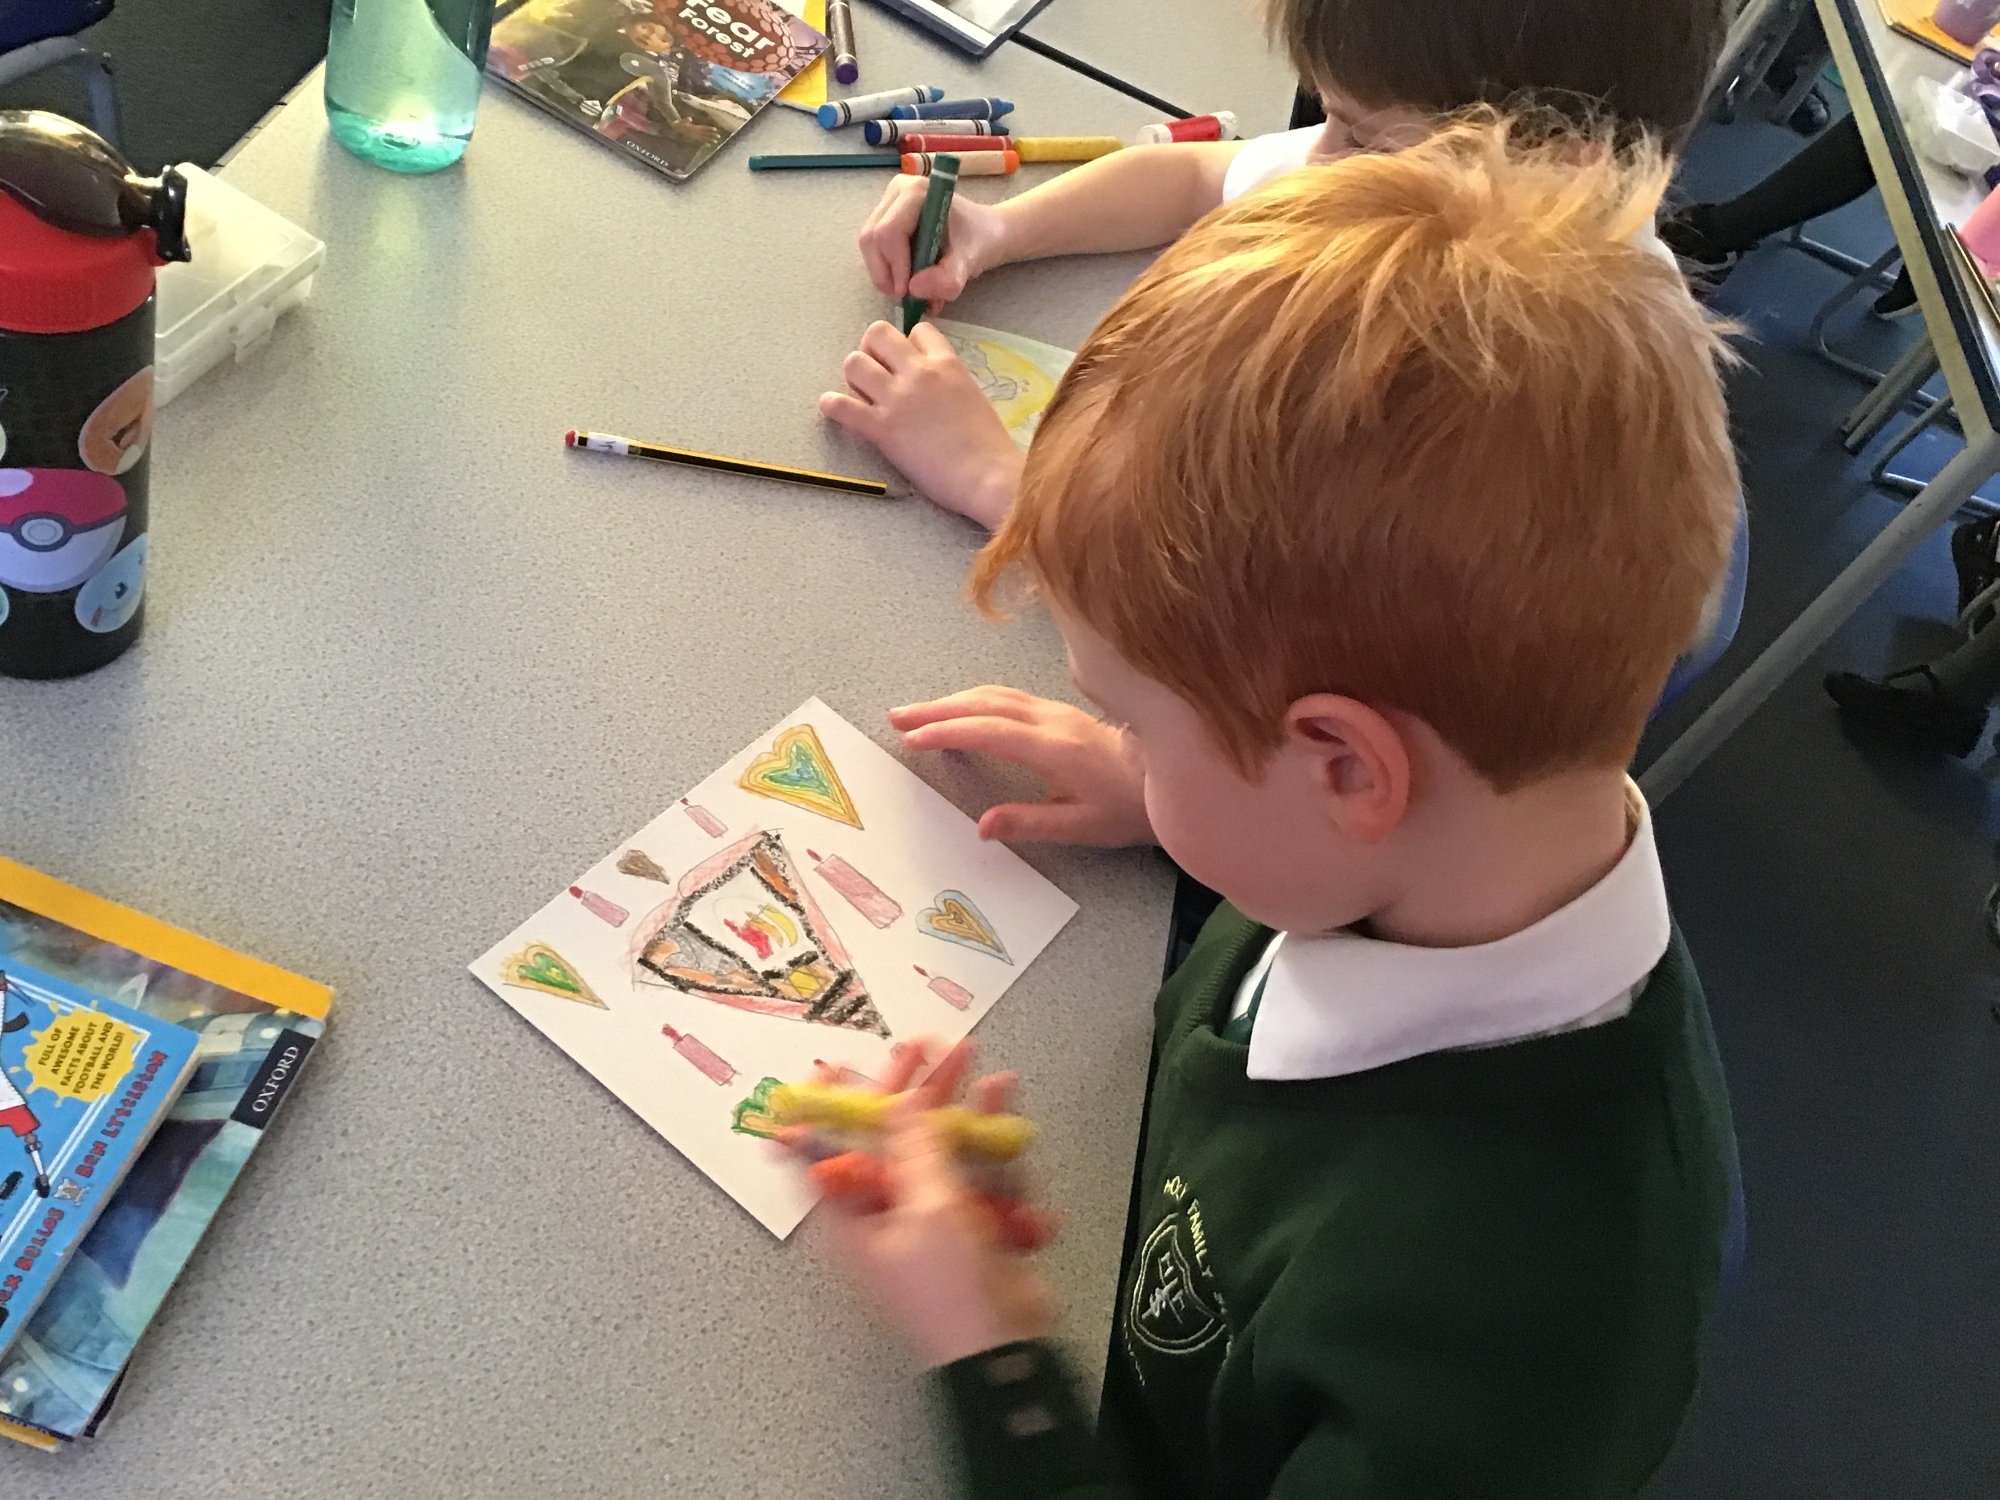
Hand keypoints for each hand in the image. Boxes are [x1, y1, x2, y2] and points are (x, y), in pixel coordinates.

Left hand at [802, 1042, 1058, 1368]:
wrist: (1004, 1352)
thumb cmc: (949, 1295)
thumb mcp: (928, 1207)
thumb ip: (917, 1146)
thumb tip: (899, 1102)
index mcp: (851, 1220)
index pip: (822, 1155)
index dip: (823, 1110)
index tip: (832, 1067)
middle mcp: (884, 1215)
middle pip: (889, 1140)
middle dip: (912, 1093)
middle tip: (924, 1049)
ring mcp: (930, 1219)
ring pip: (941, 1148)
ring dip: (964, 1109)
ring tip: (980, 1067)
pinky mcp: (971, 1225)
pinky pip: (978, 1172)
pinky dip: (993, 1145)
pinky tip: (1008, 1113)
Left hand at [820, 321, 1023, 527]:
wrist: (987, 475)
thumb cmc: (988, 445)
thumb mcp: (972, 396)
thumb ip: (948, 382)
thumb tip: (928, 387)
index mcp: (946, 362)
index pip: (917, 330)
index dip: (908, 344)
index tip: (907, 362)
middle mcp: (918, 372)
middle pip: (877, 334)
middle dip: (872, 350)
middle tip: (877, 372)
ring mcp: (897, 398)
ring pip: (854, 363)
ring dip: (854, 376)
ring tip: (861, 394)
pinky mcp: (881, 428)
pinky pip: (841, 406)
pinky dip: (832, 405)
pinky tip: (835, 409)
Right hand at [859, 176, 1011, 304]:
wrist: (984, 232)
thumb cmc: (979, 241)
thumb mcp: (968, 263)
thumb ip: (946, 278)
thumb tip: (913, 288)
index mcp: (917, 193)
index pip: (889, 232)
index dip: (895, 266)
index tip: (908, 293)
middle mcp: (898, 190)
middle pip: (872, 238)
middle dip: (886, 273)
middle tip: (906, 297)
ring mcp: (888, 201)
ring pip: (869, 245)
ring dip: (885, 274)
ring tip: (910, 289)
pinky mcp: (884, 214)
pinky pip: (873, 247)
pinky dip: (887, 269)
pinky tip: (907, 278)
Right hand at [891, 688, 1154, 845]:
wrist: (1173, 775)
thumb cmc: (1129, 807)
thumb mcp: (1083, 826)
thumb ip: (1031, 823)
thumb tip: (983, 826)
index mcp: (1057, 749)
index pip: (991, 732)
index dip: (948, 732)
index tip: (913, 738)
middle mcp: (1053, 721)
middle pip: (986, 704)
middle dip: (938, 708)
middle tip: (897, 717)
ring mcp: (1057, 711)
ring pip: (996, 694)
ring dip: (952, 700)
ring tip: (916, 712)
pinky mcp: (1060, 711)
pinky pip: (1007, 697)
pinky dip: (974, 699)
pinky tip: (959, 707)